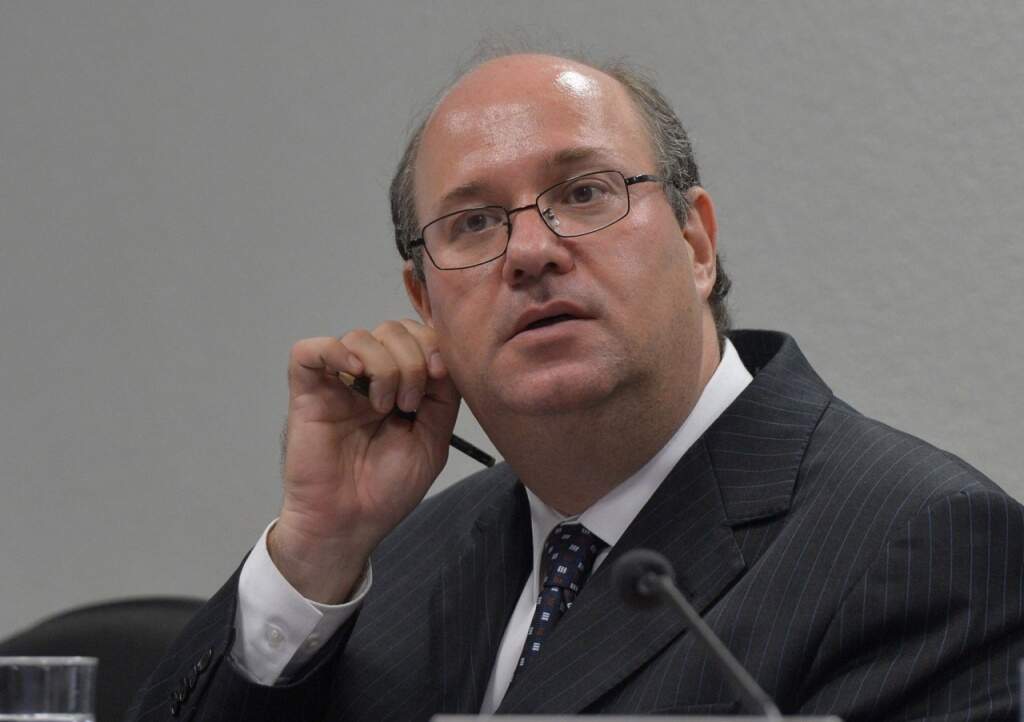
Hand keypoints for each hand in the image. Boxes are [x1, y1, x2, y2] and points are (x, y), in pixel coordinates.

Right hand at [269, 319, 457, 602]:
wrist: (349, 524)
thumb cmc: (387, 489)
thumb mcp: (433, 440)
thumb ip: (443, 396)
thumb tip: (441, 356)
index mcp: (400, 384)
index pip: (417, 335)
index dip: (433, 344)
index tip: (440, 375)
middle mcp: (368, 377)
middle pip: (392, 329)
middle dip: (413, 358)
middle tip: (410, 403)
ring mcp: (336, 383)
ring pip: (359, 336)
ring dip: (384, 366)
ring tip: (386, 407)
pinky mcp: (306, 392)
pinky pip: (309, 351)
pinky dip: (335, 351)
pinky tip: (356, 374)